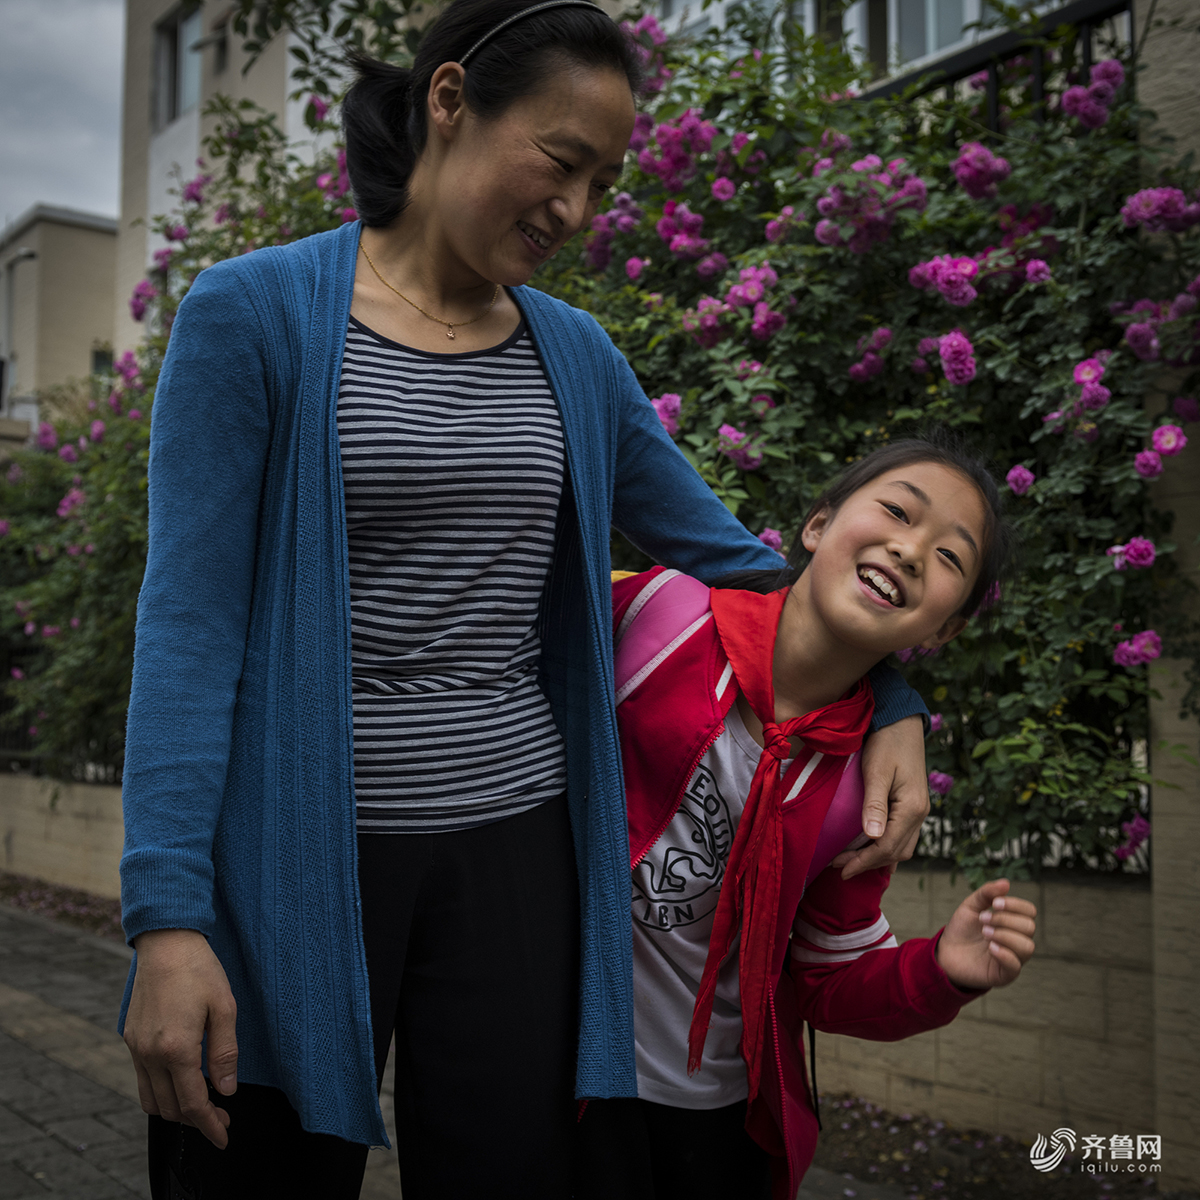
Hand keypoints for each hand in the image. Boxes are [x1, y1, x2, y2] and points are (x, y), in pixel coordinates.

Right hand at [123, 929, 238, 1148]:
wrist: (166, 943)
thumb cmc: (200, 970)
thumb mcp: (225, 1008)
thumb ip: (225, 1053)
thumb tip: (226, 1091)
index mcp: (177, 1049)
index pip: (193, 1104)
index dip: (210, 1125)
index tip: (224, 1136)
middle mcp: (150, 1054)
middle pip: (170, 1109)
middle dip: (196, 1120)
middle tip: (220, 1116)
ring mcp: (136, 1048)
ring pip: (150, 1100)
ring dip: (175, 1109)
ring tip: (201, 1103)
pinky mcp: (130, 1039)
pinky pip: (141, 1080)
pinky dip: (160, 1091)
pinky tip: (181, 1079)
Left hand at [833, 714, 927, 878]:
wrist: (902, 722)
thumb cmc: (886, 743)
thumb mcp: (877, 772)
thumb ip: (875, 804)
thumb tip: (872, 838)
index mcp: (912, 809)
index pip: (887, 848)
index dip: (863, 862)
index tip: (840, 870)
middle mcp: (920, 814)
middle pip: (896, 852)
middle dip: (868, 863)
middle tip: (839, 866)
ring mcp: (919, 810)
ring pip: (902, 846)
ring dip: (878, 857)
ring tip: (851, 860)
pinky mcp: (912, 804)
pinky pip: (903, 835)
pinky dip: (888, 847)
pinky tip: (873, 849)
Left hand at [936, 879, 1036, 989]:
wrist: (946, 951)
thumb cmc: (962, 929)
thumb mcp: (970, 906)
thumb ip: (986, 893)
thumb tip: (1006, 883)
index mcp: (1012, 922)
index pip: (1029, 911)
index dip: (1016, 905)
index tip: (995, 903)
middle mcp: (1017, 940)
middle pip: (1029, 927)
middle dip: (1005, 919)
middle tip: (983, 919)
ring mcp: (1013, 958)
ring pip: (1027, 947)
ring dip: (1005, 935)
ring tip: (985, 932)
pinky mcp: (1004, 974)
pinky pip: (1016, 966)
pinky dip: (1005, 954)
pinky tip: (990, 948)